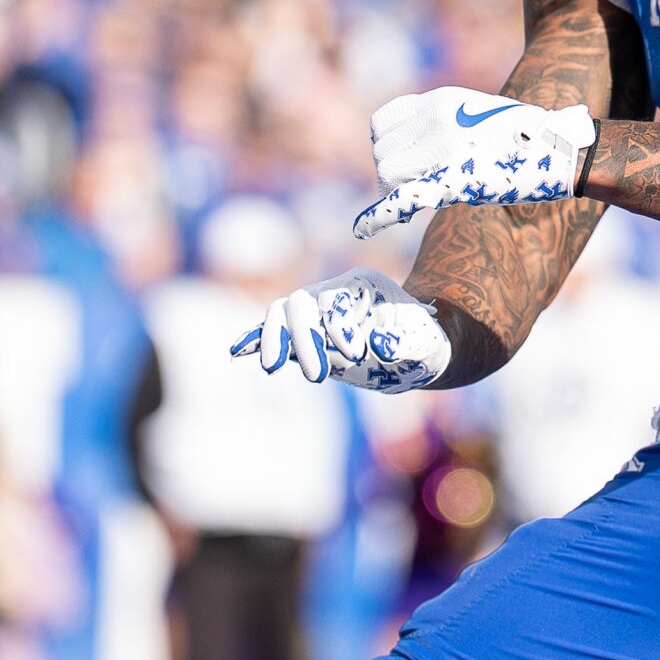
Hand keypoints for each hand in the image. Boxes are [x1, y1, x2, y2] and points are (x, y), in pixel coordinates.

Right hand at [230, 268, 451, 392]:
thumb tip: (381, 346)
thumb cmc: (423, 341)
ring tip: (270, 367)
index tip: (357, 355)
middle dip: (303, 339)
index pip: (333, 300)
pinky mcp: (307, 335)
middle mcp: (333, 293)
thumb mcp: (422, 343)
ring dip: (273, 339)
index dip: (337, 327)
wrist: (418, 347)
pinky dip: (256, 339)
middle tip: (318, 376)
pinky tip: (237, 351)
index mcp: (361, 283)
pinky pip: (274, 331)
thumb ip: (402, 343)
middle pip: (299, 304)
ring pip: (280, 314)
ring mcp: (316, 313)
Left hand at [350, 87, 596, 239]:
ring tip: (418, 201)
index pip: (382, 123)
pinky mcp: (452, 180)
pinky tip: (363, 228)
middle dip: (390, 174)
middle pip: (381, 152)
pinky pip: (400, 197)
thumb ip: (449, 123)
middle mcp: (434, 120)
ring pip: (387, 175)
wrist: (561, 148)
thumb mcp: (481, 113)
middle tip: (412, 189)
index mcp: (440, 102)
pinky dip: (378, 216)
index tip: (403, 161)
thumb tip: (433, 145)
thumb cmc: (529, 136)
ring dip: (395, 192)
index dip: (387, 146)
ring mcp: (442, 149)